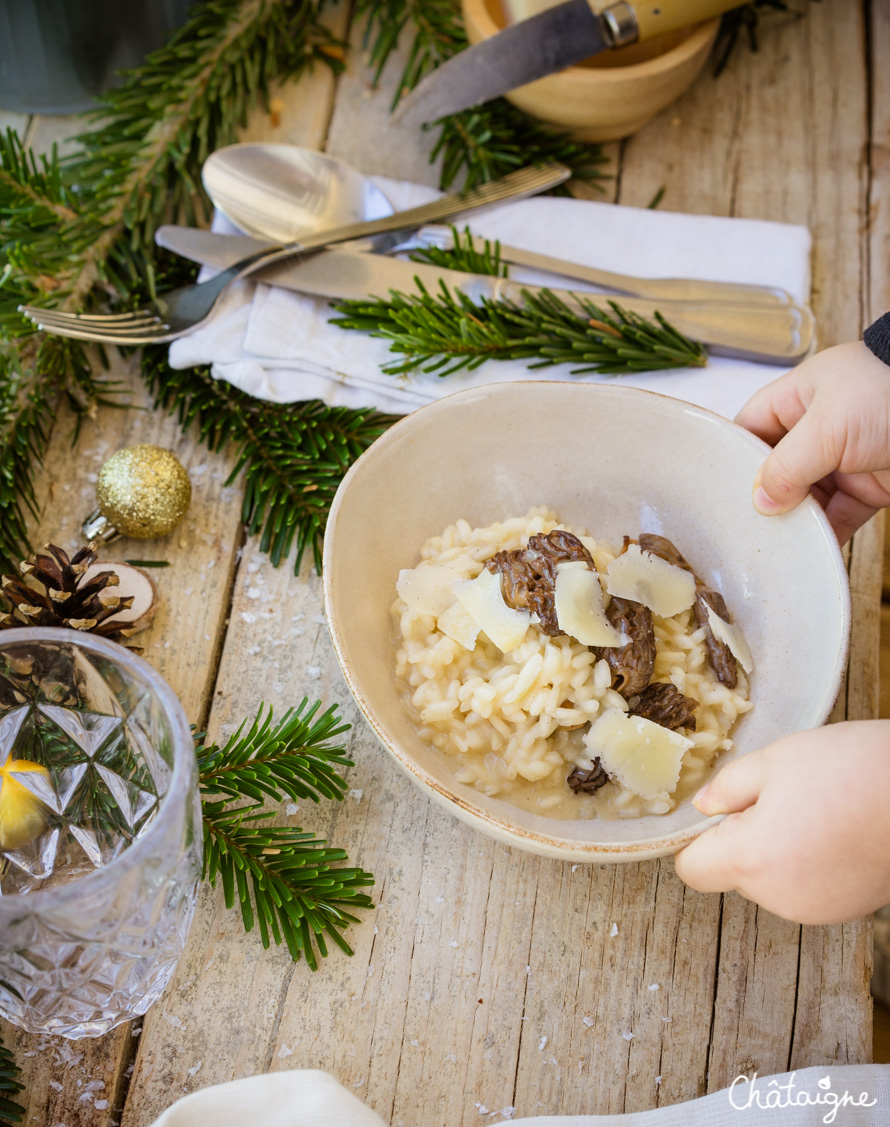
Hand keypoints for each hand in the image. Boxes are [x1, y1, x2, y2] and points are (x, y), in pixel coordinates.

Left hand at [673, 722, 889, 923]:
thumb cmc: (850, 770)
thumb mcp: (774, 760)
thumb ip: (728, 787)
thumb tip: (703, 806)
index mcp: (750, 858)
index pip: (692, 870)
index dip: (695, 842)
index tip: (716, 816)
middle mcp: (777, 896)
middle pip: (734, 873)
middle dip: (744, 838)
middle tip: (779, 798)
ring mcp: (814, 908)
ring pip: (771, 880)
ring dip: (779, 850)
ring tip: (815, 810)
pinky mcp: (845, 909)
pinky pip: (805, 886)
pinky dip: (810, 862)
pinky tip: (836, 830)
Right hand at [734, 341, 889, 542]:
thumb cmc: (889, 392)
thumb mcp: (828, 426)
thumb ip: (788, 465)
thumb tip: (761, 502)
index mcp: (799, 398)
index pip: (750, 428)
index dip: (731, 457)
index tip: (713, 492)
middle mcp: (818, 429)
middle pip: (775, 470)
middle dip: (760, 499)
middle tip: (738, 529)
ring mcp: (845, 460)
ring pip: (806, 497)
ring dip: (792, 522)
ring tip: (771, 547)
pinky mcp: (871, 487)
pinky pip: (839, 515)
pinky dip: (826, 534)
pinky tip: (808, 551)